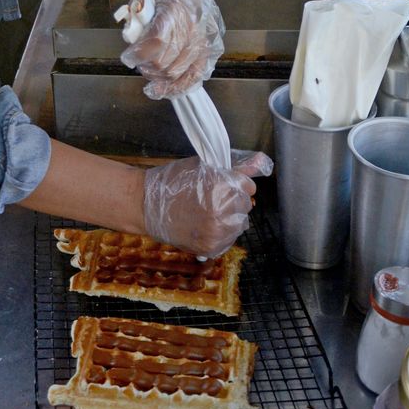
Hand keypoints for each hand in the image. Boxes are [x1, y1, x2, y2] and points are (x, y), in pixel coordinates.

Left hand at [119, 0, 224, 99]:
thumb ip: (137, 22)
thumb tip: (133, 47)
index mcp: (175, 8)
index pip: (157, 40)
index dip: (139, 54)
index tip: (128, 59)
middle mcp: (193, 26)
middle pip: (167, 61)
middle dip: (147, 67)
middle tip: (138, 65)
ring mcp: (204, 40)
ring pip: (179, 72)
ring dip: (159, 78)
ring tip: (149, 73)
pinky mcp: (211, 50)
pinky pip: (195, 75)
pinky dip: (177, 86)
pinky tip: (163, 90)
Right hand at [142, 152, 270, 256]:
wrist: (145, 205)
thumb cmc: (173, 181)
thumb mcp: (203, 167)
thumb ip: (235, 167)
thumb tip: (262, 161)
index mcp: (222, 186)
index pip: (248, 187)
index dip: (235, 184)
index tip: (222, 184)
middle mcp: (223, 211)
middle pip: (245, 205)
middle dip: (232, 201)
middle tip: (210, 198)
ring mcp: (217, 232)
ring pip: (240, 224)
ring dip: (229, 218)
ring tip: (207, 212)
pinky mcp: (211, 248)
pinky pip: (229, 240)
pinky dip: (221, 233)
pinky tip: (205, 225)